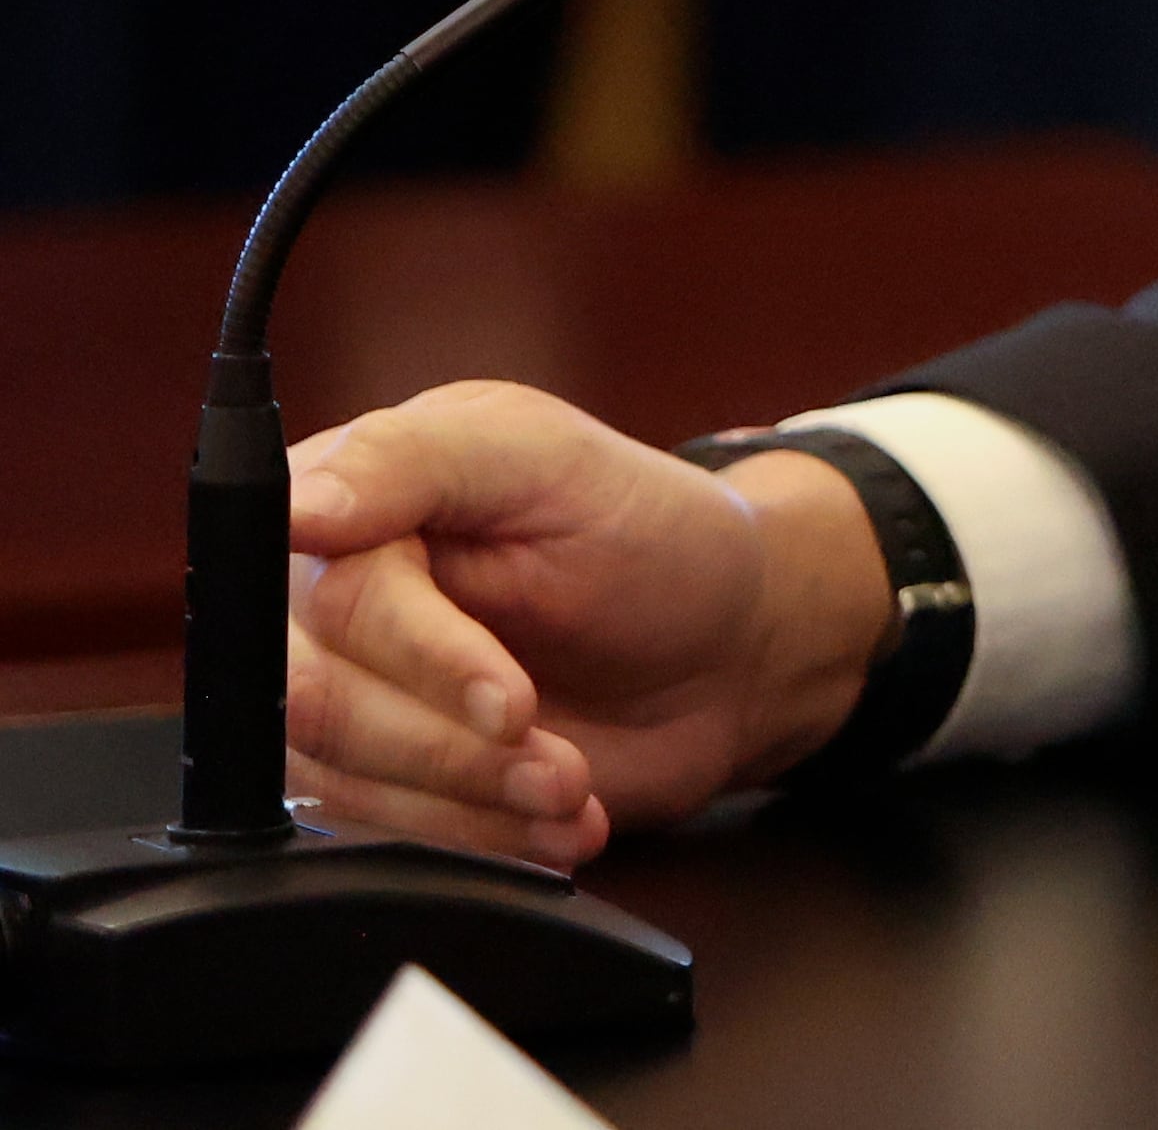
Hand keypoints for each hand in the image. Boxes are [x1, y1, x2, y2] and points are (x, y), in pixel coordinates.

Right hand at [282, 384, 887, 869]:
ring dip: (475, 800)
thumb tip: (297, 502)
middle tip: (556, 756)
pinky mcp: (372, 780)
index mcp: (341, 496)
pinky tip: (557, 819)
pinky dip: (480, 840)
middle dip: (453, 745)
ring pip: (346, 781)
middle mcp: (315, 603)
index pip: (326, 593)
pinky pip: (379, 838)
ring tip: (569, 785)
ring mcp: (340, 698)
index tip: (507, 699)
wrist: (719, 647)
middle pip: (321, 703)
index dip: (416, 654)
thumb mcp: (551, 459)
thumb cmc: (642, 533)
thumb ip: (417, 460)